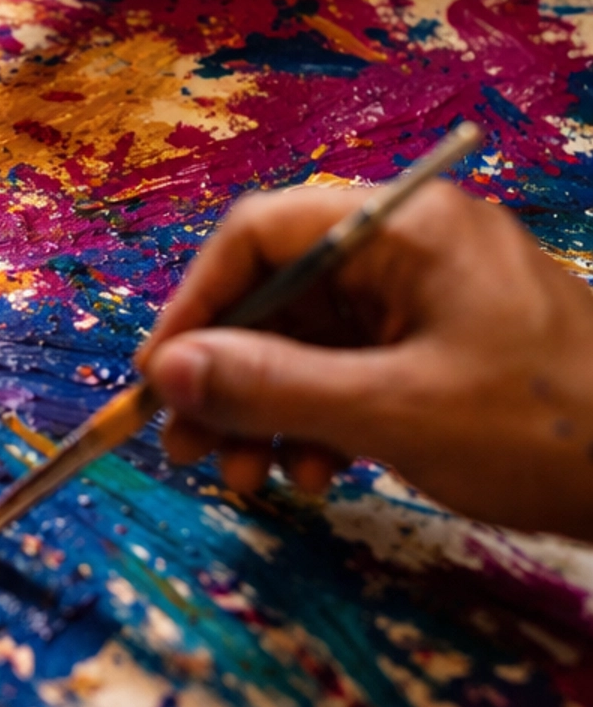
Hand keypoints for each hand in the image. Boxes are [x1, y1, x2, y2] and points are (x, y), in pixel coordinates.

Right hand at [137, 180, 592, 533]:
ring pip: (312, 340)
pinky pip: (356, 370)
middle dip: (227, 373)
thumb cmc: (546, 428)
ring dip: (268, 408)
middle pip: (281, 292)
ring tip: (247, 478)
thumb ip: (273, 388)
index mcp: (404, 228)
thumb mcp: (394, 411)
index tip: (160, 379)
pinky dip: (322, 420)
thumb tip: (169, 374)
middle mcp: (413, 249)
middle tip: (187, 448)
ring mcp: (435, 300)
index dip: (196, 305)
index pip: (260, 235)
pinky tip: (317, 475)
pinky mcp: (452, 351)